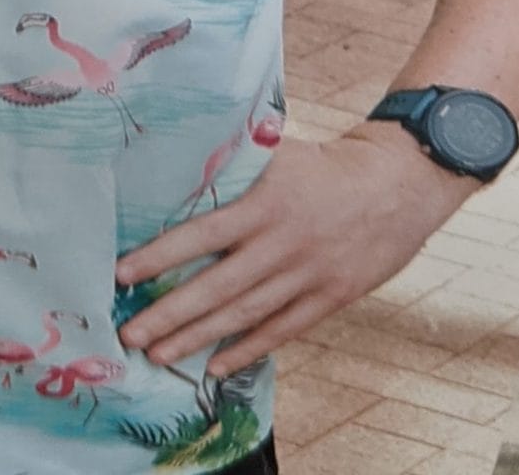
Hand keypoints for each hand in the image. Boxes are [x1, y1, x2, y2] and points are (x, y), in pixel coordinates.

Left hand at [115, 129, 470, 377]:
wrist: (396, 186)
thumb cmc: (326, 165)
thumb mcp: (277, 153)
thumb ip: (235, 163)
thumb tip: (180, 160)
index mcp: (265, 202)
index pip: (201, 234)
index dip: (160, 257)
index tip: (122, 275)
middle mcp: (282, 244)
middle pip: (217, 287)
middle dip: (170, 314)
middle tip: (130, 335)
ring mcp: (307, 276)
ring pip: (244, 315)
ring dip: (198, 338)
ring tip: (160, 355)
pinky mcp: (329, 299)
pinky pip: (281, 331)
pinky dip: (246, 350)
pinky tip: (214, 366)